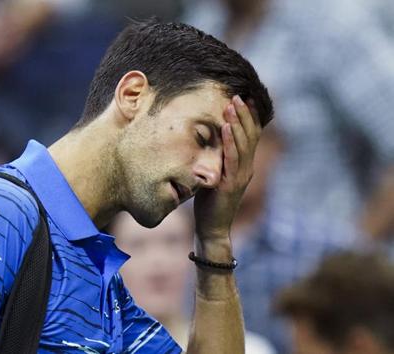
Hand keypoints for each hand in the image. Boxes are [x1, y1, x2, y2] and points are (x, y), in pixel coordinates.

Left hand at [194, 96, 261, 240]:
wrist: (212, 227)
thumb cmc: (210, 201)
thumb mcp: (216, 174)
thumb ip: (218, 158)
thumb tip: (209, 138)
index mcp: (244, 165)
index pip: (252, 136)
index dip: (251, 118)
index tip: (247, 99)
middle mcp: (246, 168)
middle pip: (250, 136)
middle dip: (245, 114)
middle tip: (239, 95)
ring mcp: (240, 176)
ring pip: (242, 144)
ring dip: (237, 122)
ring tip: (232, 104)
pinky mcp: (230, 183)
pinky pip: (231, 158)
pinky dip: (229, 142)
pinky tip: (224, 127)